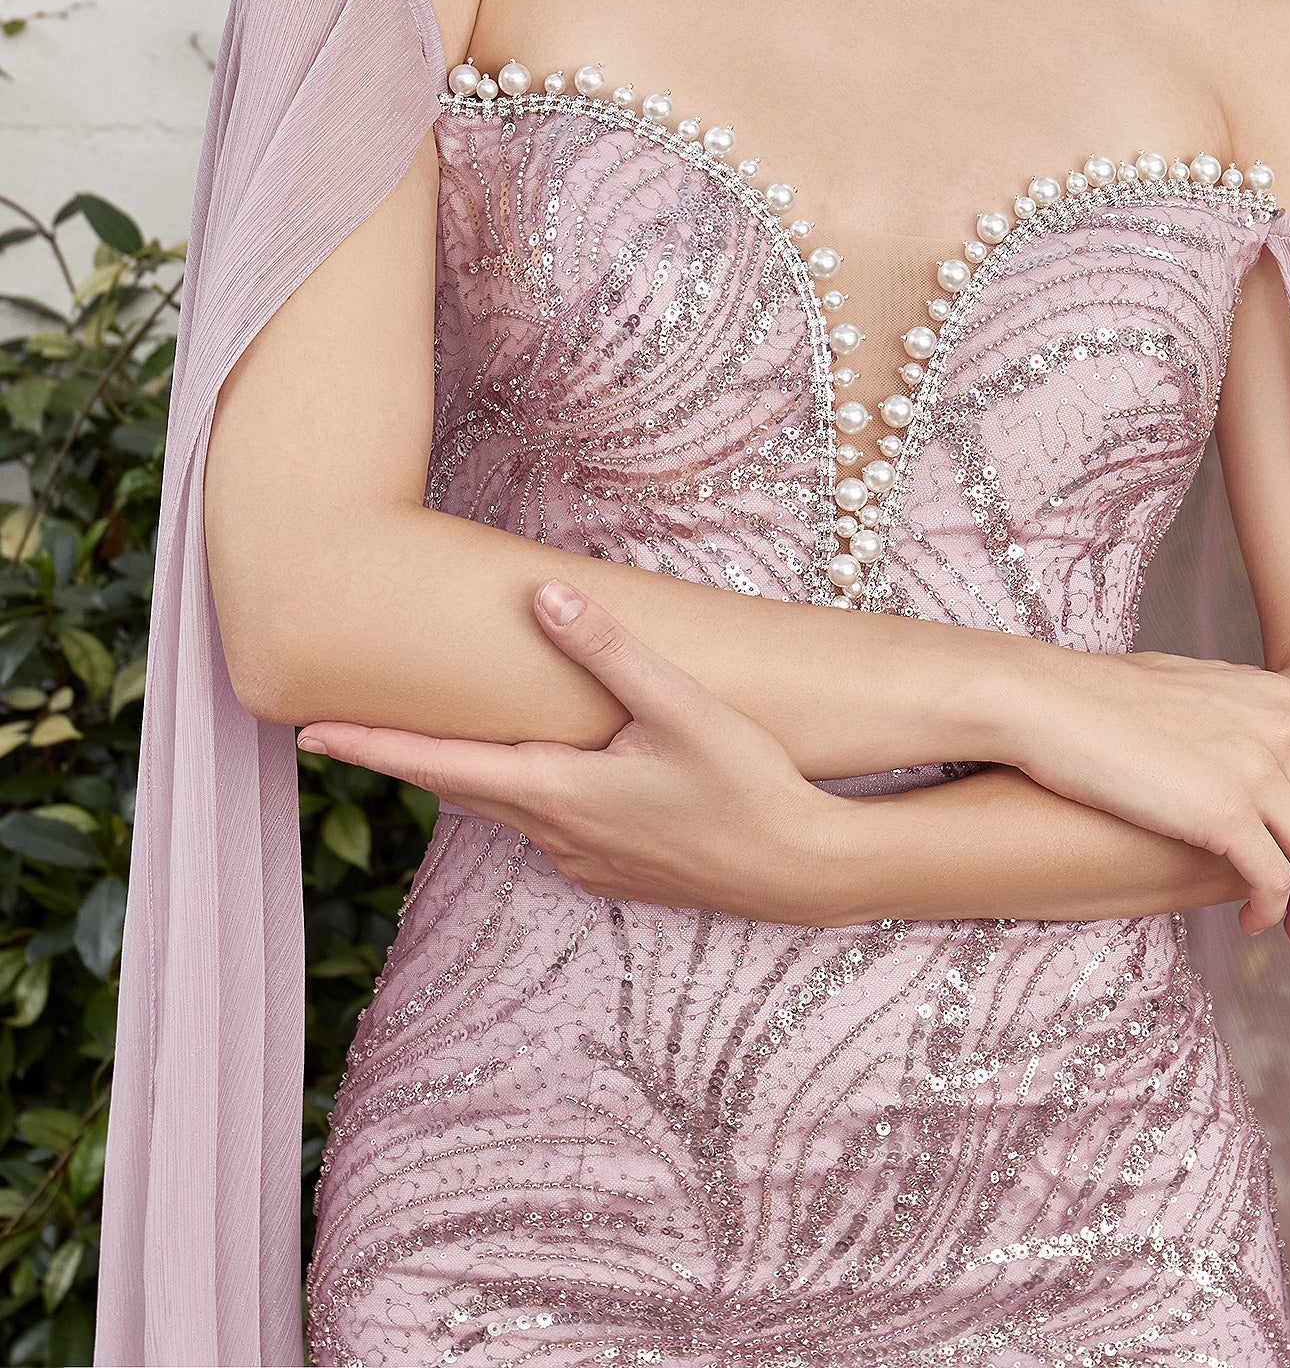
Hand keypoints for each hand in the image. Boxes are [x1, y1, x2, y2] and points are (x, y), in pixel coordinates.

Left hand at [295, 580, 849, 922]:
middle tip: (345, 726)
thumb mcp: (682, 707)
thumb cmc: (748, 784)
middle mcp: (555, 835)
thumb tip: (544, 596)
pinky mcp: (614, 869)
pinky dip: (524, 790)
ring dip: (471, 772)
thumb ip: (610, 652)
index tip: (308, 733)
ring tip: (437, 734)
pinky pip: (547, 823)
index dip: (372, 746)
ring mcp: (583, 860)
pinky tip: (545, 767)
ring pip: (506, 805)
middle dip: (406, 755)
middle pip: (460, 788)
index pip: (439, 766)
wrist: (803, 871)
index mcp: (557, 792)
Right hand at [991, 646, 1289, 946]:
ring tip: (1289, 928)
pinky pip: (1275, 879)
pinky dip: (1273, 909)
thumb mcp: (1196, 687)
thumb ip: (1243, 716)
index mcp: (1276, 695)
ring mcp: (1256, 769)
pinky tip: (1254, 922)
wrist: (1050, 702)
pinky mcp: (1223, 813)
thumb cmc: (1102, 697)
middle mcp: (1280, 727)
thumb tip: (1262, 750)